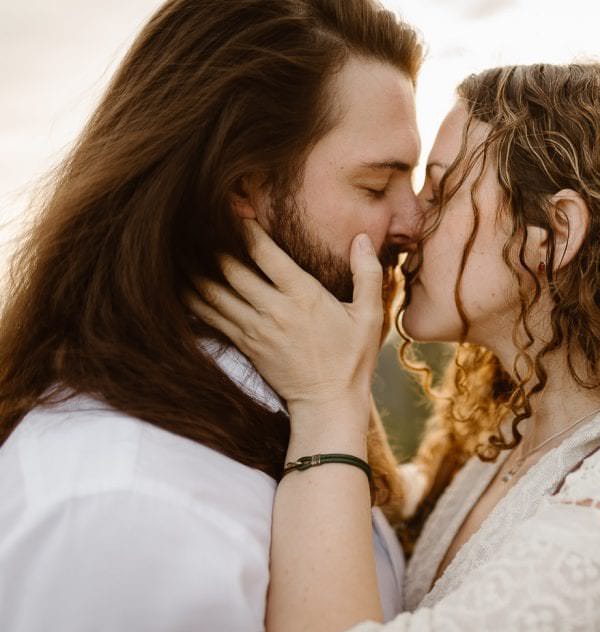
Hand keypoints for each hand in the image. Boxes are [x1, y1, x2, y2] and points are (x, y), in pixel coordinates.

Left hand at [188, 220, 383, 410]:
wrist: (328, 403)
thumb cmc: (351, 358)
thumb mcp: (368, 315)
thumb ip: (366, 273)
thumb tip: (361, 237)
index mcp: (303, 296)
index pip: (265, 253)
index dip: (245, 227)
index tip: (234, 207)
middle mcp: (273, 310)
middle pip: (230, 268)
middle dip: (212, 241)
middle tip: (198, 218)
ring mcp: (254, 328)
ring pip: (211, 291)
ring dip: (194, 266)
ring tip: (179, 244)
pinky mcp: (243, 344)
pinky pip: (209, 316)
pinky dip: (192, 297)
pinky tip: (179, 281)